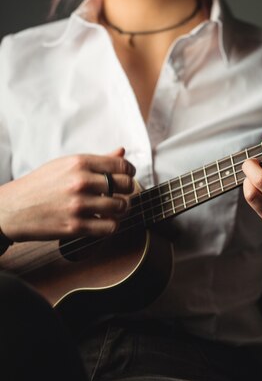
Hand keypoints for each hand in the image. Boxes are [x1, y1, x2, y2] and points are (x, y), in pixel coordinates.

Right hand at [0, 148, 135, 241]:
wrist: (13, 209)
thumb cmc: (41, 185)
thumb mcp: (66, 165)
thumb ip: (97, 160)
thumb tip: (122, 152)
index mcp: (79, 163)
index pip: (121, 165)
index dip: (130, 171)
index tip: (127, 176)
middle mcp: (81, 182)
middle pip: (126, 185)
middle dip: (127, 190)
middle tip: (121, 193)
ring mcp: (78, 205)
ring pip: (121, 207)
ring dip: (121, 209)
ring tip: (113, 208)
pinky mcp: (76, 227)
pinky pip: (110, 227)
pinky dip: (112, 225)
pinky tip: (104, 221)